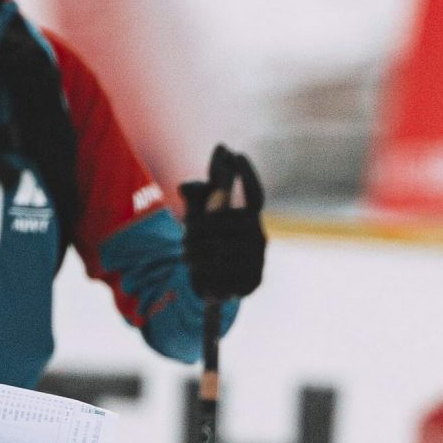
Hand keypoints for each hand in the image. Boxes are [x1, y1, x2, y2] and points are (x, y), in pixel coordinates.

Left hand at [180, 144, 265, 305]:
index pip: (254, 194)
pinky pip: (228, 273)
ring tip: (183, 255)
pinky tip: (195, 270)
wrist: (216, 288)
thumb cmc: (207, 247)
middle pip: (229, 223)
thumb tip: (183, 187)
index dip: (247, 174)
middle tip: (183, 236)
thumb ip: (195, 202)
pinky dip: (208, 271)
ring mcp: (259, 259)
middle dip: (202, 228)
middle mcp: (260, 236)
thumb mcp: (199, 221)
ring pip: (225, 249)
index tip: (236, 154)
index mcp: (251, 219)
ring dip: (201, 252)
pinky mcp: (254, 281)